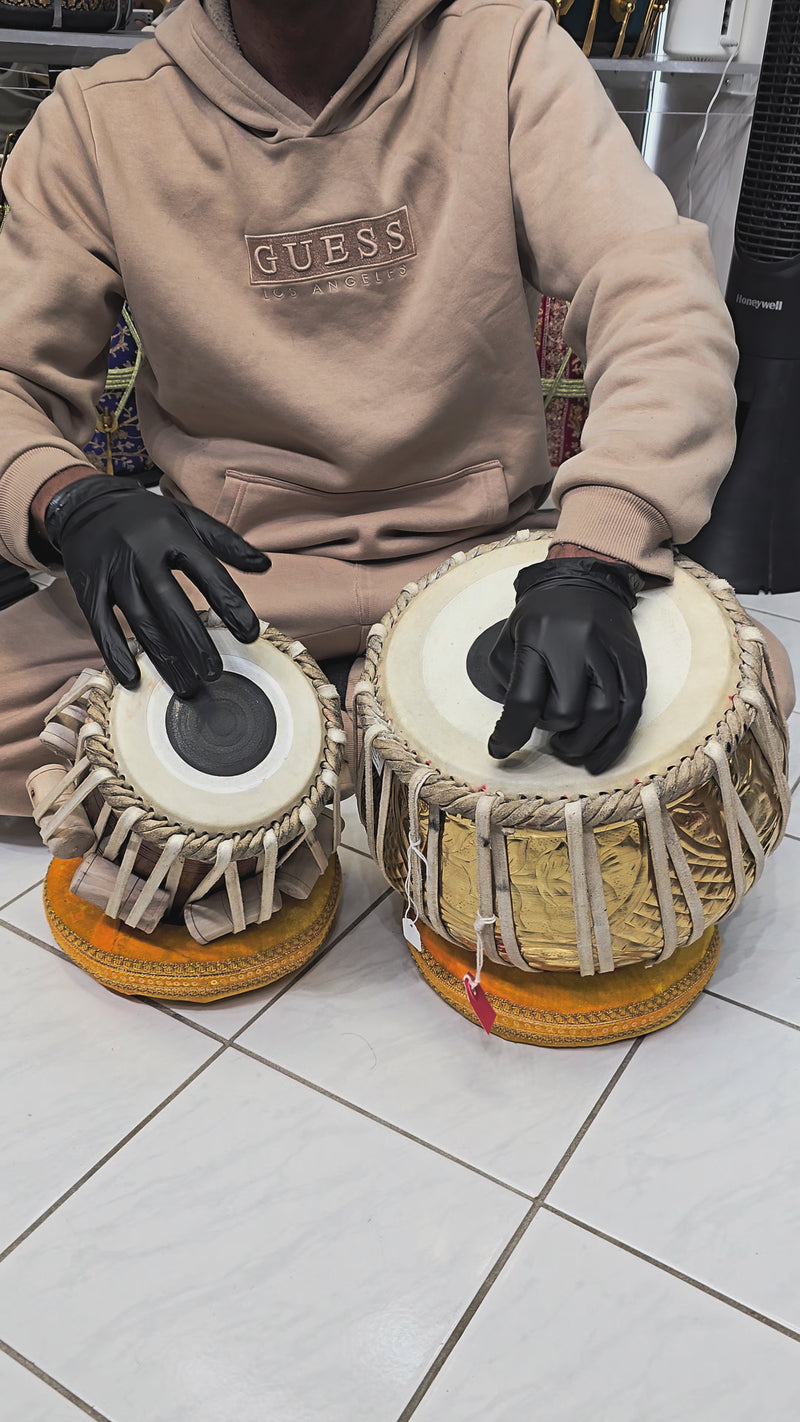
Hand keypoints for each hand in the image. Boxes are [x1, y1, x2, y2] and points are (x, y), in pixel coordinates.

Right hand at [44, 475, 270, 697]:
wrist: (87, 503)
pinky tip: (133, 678)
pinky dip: (116, 653)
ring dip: (163, 657)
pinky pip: (101, 625)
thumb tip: (266, 565)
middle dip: (194, 642)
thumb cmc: (148, 517)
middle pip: (170, 603)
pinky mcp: (89, 588)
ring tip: (186, 686)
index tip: (250, 634)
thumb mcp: (188, 518)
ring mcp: (113, 571)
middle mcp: (142, 553)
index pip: (208, 572)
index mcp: (173, 534)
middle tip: (214, 674)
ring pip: (140, 620)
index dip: (230, 604)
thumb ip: (227, 542)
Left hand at [487, 556, 646, 774]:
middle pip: (566, 712)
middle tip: (546, 728)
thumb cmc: (540, 616)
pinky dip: (614, 743)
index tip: (500, 749)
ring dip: (582, 744)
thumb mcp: (508, 638)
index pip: (524, 700)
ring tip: (567, 747)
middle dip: (552, 730)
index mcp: (538, 636)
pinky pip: (631, 711)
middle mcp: (577, 643)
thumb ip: (506, 681)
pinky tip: (597, 760)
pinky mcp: (634, 662)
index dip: (510, 734)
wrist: (586, 581)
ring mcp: (610, 653)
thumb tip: (513, 729)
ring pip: (602, 716)